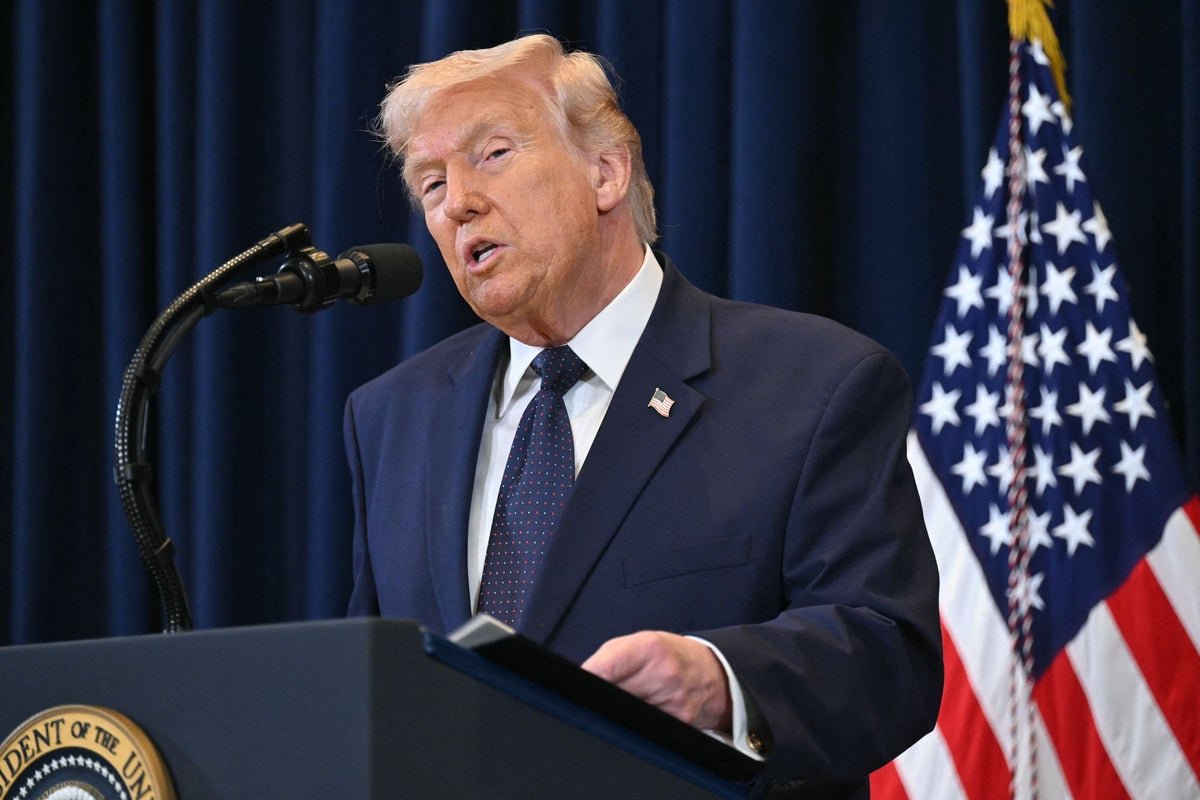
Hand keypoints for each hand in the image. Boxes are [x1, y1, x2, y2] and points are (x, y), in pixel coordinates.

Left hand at [581, 630, 732, 731]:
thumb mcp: (639, 644)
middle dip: (600, 701)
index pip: (604, 670)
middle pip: (612, 698)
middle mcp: (663, 674)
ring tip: (624, 704)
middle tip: (597, 700)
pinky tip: (641, 717)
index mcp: (649, 648)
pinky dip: (636, 726)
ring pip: (626, 718)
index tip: (574, 690)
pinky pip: (645, 730)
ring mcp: (674, 702)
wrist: (713, 673)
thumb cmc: (669, 656)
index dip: (585, 682)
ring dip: (617, 715)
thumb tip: (577, 683)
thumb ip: (607, 660)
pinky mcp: (680, 726)